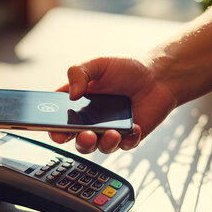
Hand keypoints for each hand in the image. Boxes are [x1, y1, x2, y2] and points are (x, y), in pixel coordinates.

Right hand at [49, 57, 176, 153]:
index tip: (54, 128)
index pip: (59, 120)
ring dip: (104, 143)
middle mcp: (91, 121)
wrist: (158, 76)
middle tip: (85, 134)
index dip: (53, 127)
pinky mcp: (129, 138)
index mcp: (78, 105)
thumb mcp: (99, 64)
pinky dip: (129, 139)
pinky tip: (134, 128)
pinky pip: (126, 145)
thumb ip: (79, 73)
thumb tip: (71, 94)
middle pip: (77, 140)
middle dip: (80, 141)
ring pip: (100, 148)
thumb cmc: (127, 69)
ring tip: (112, 133)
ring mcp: (109, 131)